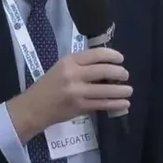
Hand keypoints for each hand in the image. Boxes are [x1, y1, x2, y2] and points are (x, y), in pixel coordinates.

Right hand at [7, 47, 131, 141]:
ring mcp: (76, 92)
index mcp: (68, 61)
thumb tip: (107, 67)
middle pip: (103, 70)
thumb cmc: (48, 87)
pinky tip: (124, 103)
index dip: (112, 55)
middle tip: (126, 75)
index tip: (121, 59)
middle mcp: (73, 74)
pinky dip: (116, 103)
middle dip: (119, 72)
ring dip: (121, 90)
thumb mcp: (61, 69)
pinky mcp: (79, 107)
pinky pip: (102, 104)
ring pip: (106, 89)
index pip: (95, 54)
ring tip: (129, 90)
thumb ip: (80, 66)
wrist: (33, 108)